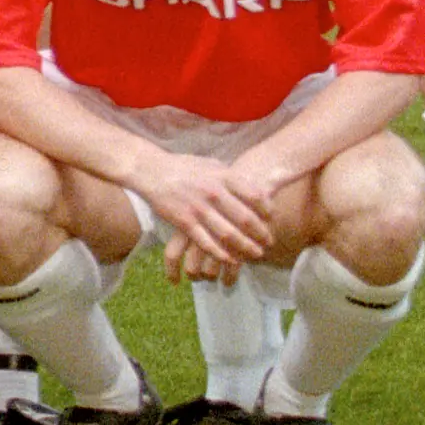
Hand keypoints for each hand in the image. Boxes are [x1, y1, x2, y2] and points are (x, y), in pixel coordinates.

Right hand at [133, 152, 277, 277]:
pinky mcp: (184, 222)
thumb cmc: (185, 167)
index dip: (267, 210)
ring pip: (228, 234)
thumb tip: (256, 189)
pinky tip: (231, 260)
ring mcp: (198, 209)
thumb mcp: (213, 164)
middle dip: (261, 233)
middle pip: (245, 218)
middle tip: (269, 242)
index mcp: (223, 176)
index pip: (255, 195)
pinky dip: (221, 254)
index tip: (272, 219)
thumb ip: (233, 177)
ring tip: (257, 254)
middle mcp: (213, 193)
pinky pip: (206, 242)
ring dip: (245, 247)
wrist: (153, 171)